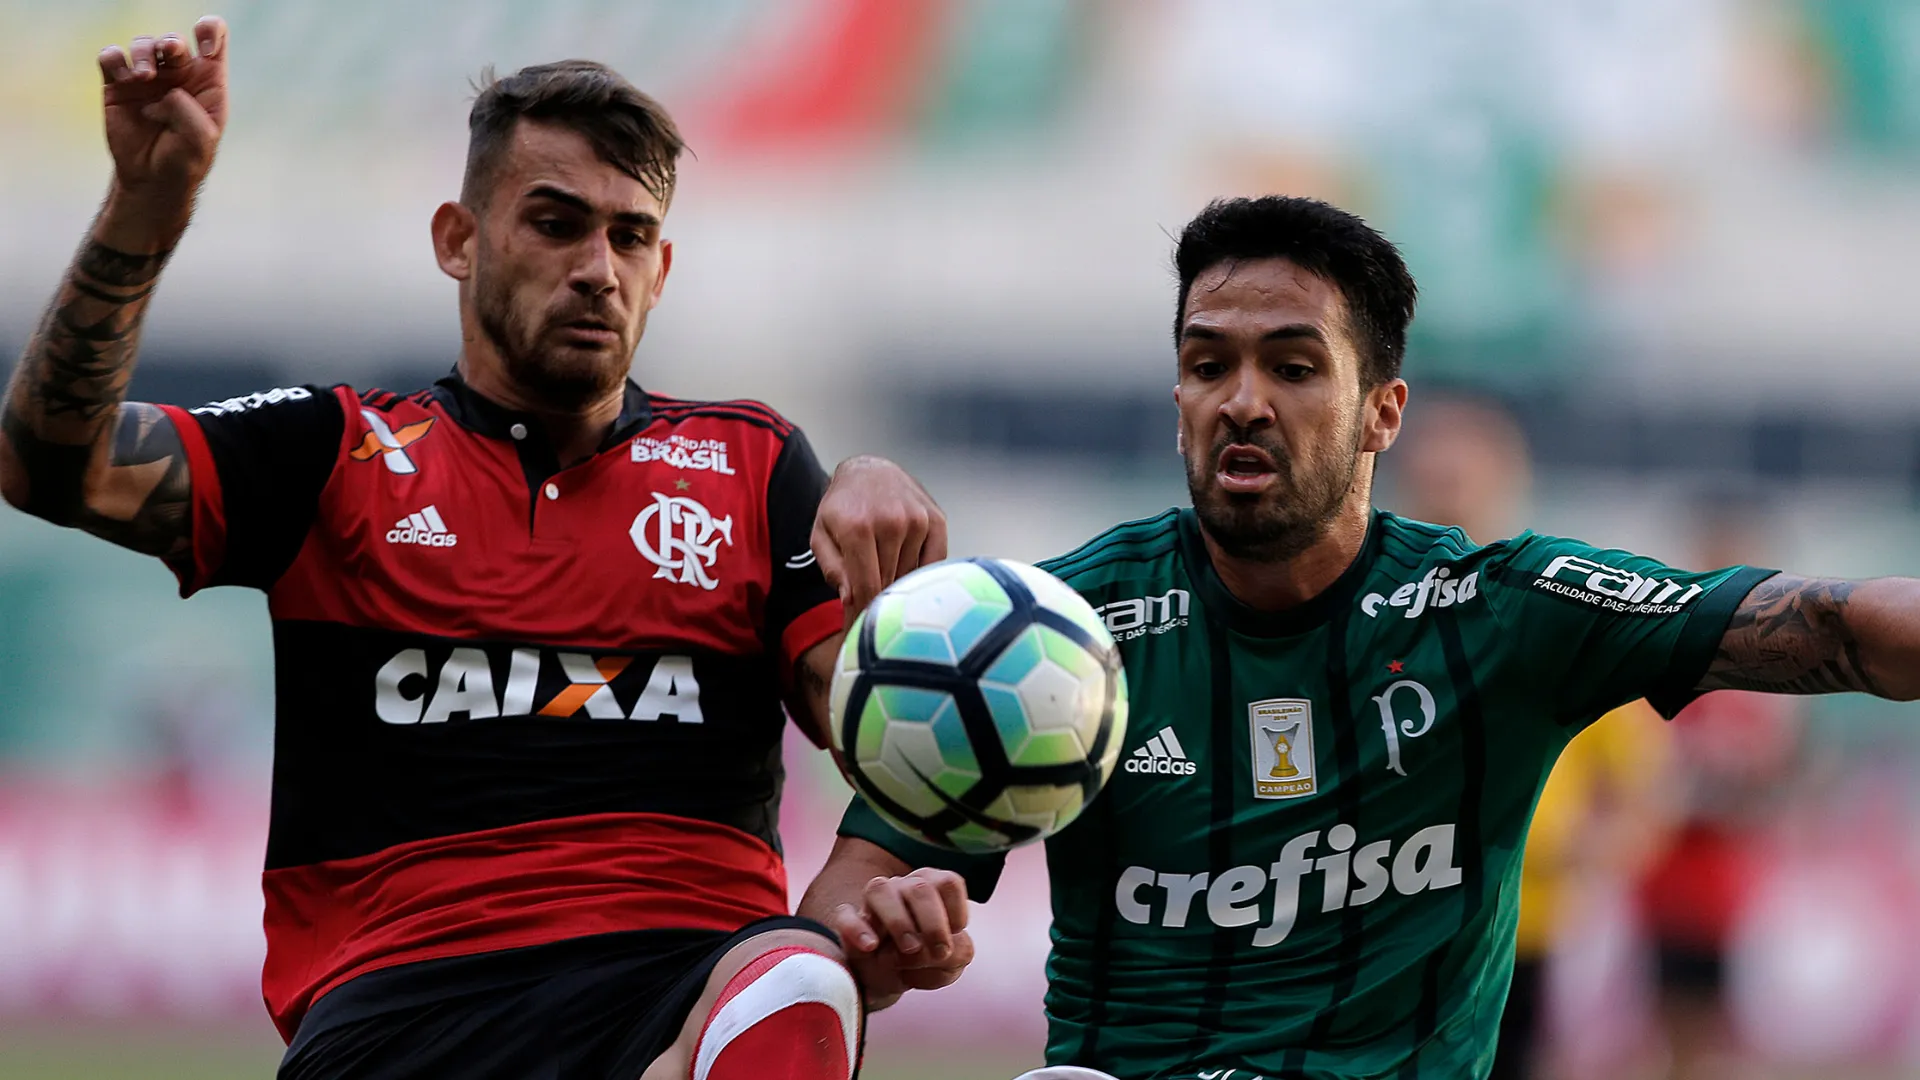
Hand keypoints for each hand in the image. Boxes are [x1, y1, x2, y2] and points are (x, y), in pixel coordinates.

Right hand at [98, 16, 228, 206]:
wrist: (151, 180)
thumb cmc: (184, 160)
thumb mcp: (200, 139)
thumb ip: (187, 109)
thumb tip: (162, 92)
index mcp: (207, 81)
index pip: (213, 38)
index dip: (209, 31)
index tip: (205, 46)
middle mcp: (177, 74)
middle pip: (174, 40)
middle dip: (171, 43)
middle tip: (168, 54)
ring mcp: (147, 77)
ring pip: (143, 44)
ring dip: (143, 53)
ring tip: (142, 77)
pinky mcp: (117, 85)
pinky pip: (111, 56)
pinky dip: (115, 59)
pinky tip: (124, 77)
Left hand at [811, 456, 945, 627]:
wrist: (871, 471)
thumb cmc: (842, 508)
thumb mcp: (822, 535)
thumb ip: (833, 569)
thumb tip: (852, 599)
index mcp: (857, 527)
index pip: (866, 587)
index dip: (864, 614)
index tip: (862, 632)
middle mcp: (891, 521)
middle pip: (890, 584)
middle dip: (879, 601)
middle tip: (872, 612)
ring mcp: (918, 520)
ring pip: (911, 576)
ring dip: (898, 584)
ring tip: (886, 577)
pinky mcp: (937, 520)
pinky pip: (934, 564)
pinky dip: (921, 574)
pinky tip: (906, 570)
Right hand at [821, 868, 972, 1007]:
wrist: (888, 979)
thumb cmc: (925, 960)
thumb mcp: (952, 962)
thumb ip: (958, 953)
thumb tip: (938, 950)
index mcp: (932, 888)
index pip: (948, 883)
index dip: (956, 913)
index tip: (953, 941)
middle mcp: (903, 887)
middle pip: (921, 887)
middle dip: (933, 924)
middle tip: (939, 953)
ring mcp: (873, 901)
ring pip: (880, 890)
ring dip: (899, 922)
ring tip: (909, 949)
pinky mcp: (848, 921)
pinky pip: (845, 915)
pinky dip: (858, 930)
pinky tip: (871, 947)